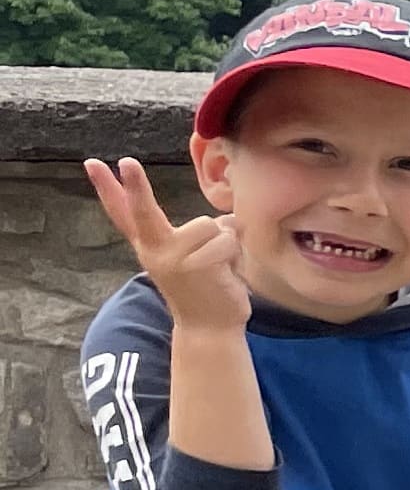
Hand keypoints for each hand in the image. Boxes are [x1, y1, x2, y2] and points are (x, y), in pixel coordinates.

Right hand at [85, 158, 248, 332]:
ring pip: (211, 224)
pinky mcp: (196, 266)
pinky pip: (228, 239)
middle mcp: (155, 251)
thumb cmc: (206, 288)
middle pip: (144, 211)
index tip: (93, 163)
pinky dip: (236, 253)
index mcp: (150, 246)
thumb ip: (196, 236)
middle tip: (126, 161)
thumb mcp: (191, 258)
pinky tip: (228, 274)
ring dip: (226, 242)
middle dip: (136, 186)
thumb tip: (227, 220)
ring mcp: (173, 259)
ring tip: (221, 266)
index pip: (123, 212)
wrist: (211, 328)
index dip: (108, 188)